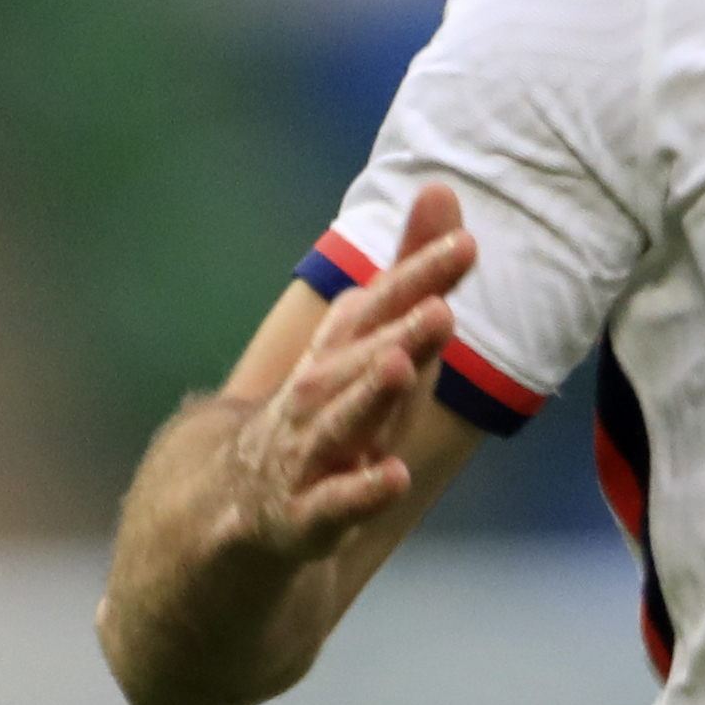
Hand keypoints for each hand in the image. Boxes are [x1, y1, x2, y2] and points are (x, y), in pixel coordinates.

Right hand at [212, 184, 476, 563]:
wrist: (238, 503)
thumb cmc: (325, 414)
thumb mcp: (370, 347)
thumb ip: (408, 276)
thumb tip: (441, 187)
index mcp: (337, 353)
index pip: (379, 305)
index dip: (418, 277)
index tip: (466, 245)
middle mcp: (318, 395)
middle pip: (359, 360)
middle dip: (399, 333)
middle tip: (441, 307)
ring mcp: (307, 455)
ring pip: (339, 423)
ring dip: (368, 396)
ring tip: (401, 367)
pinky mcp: (303, 516)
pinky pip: (331, 506)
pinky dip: (359, 494)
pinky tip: (393, 479)